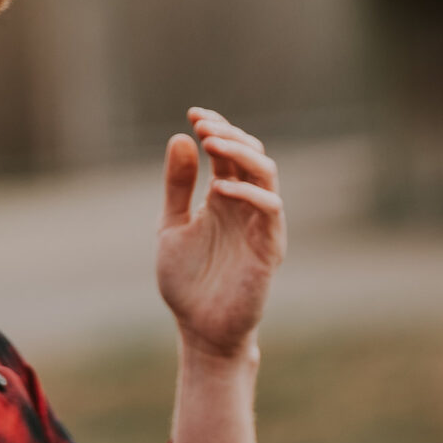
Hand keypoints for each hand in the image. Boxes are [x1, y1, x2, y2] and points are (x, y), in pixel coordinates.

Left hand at [155, 107, 285, 362]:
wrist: (200, 328)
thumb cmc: (187, 281)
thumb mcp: (172, 224)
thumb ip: (178, 185)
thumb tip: (180, 138)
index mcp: (224, 197)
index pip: (229, 151)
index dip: (216, 127)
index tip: (193, 113)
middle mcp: (246, 205)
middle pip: (251, 153)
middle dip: (228, 134)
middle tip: (203, 125)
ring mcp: (260, 224)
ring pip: (266, 173)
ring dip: (241, 154)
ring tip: (212, 144)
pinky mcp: (270, 247)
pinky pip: (270, 209)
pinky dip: (249, 193)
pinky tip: (220, 189)